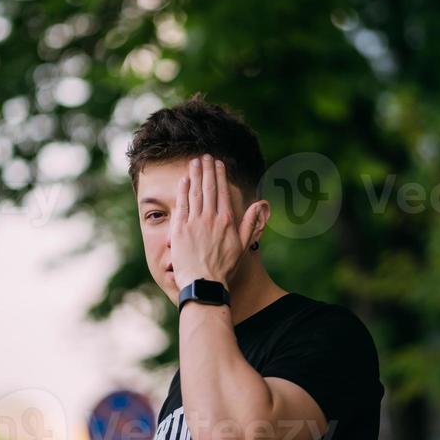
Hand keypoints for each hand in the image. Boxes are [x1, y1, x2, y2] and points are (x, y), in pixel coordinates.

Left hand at [171, 154, 265, 289]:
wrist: (204, 283)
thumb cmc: (224, 268)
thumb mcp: (243, 246)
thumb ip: (251, 223)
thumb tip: (260, 205)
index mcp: (226, 221)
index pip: (223, 192)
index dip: (220, 176)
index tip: (218, 163)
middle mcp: (210, 218)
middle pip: (208, 188)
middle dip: (206, 170)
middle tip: (204, 156)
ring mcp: (194, 223)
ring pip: (195, 193)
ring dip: (195, 175)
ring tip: (194, 162)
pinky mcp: (179, 229)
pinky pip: (182, 205)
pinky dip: (183, 191)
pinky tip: (184, 179)